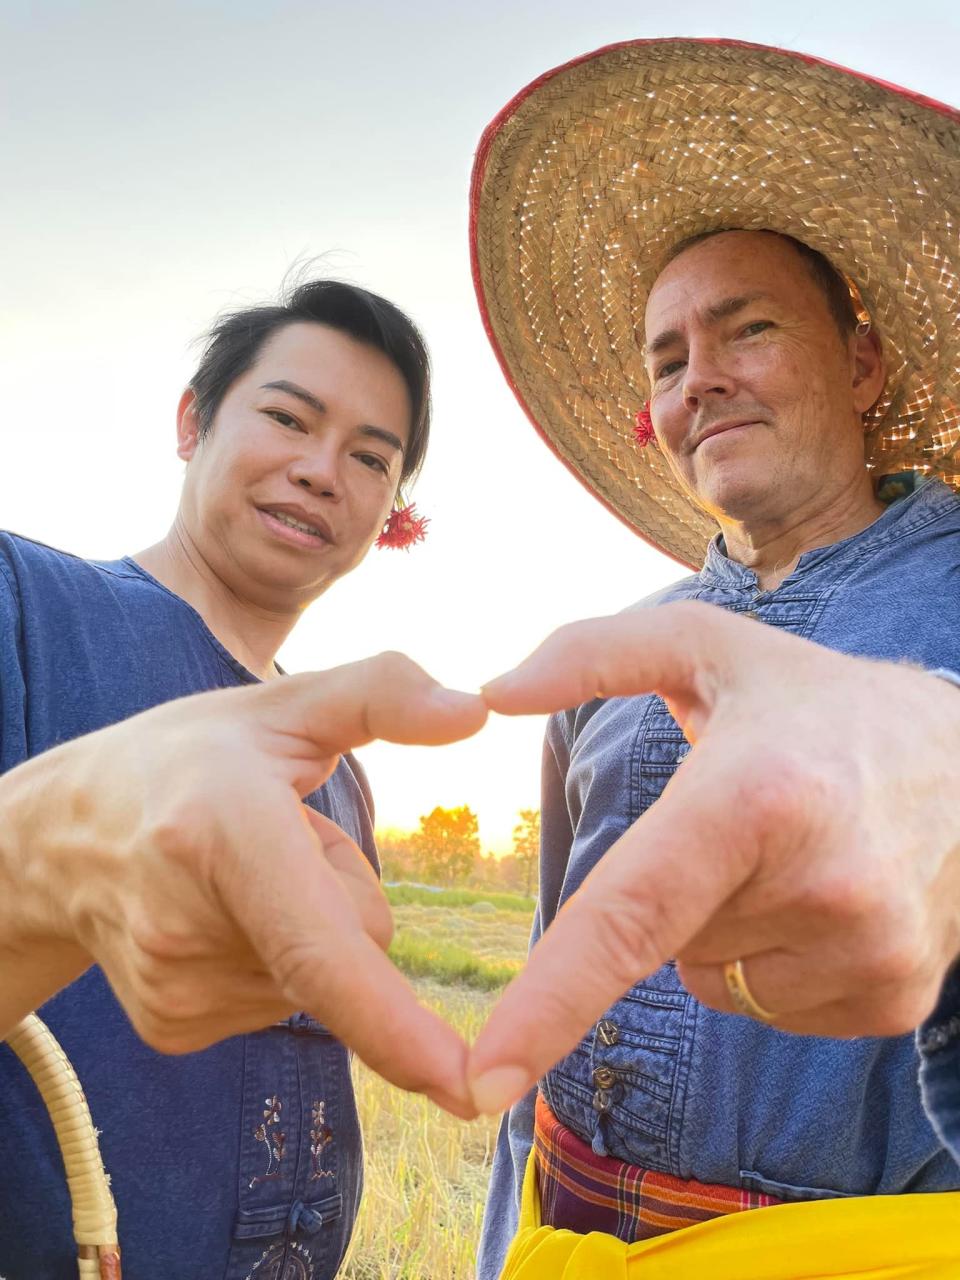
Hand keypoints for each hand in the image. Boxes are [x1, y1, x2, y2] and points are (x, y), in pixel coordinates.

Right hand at [2, 653, 485, 1115]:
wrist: (60, 833)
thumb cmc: (190, 758)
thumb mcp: (284, 702)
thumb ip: (385, 693)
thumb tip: (475, 712)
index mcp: (222, 831)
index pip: (317, 948)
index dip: (391, 1023)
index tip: (463, 1089)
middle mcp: (187, 924)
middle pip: (355, 943)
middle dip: (342, 894)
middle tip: (269, 839)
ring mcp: (175, 989)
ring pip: (323, 982)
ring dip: (304, 930)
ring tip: (232, 876)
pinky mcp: (173, 1028)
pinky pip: (284, 1004)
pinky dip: (272, 962)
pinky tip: (216, 916)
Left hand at [468, 602, 959, 1113]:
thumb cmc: (814, 702)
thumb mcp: (708, 647)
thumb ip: (590, 654)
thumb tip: (493, 692)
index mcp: (757, 795)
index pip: (631, 914)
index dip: (549, 1001)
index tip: (484, 1080)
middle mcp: (823, 885)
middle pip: (665, 941)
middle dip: (682, 889)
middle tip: (756, 818)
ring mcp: (869, 954)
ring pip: (713, 980)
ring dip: (727, 929)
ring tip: (797, 854)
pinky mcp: (895, 1000)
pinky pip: (769, 1009)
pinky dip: (774, 962)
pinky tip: (827, 897)